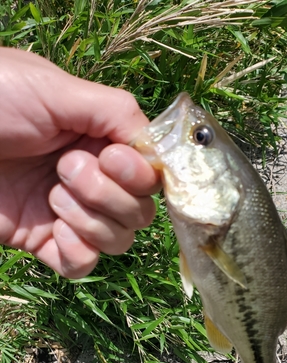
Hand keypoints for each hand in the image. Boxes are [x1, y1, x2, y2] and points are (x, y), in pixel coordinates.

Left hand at [0, 48, 159, 277]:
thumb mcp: (56, 90)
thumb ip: (116, 112)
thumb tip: (157, 148)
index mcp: (103, 143)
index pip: (152, 176)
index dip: (139, 175)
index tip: (109, 157)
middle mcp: (95, 181)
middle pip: (141, 213)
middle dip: (108, 195)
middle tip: (64, 169)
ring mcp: (72, 215)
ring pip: (119, 241)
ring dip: (90, 221)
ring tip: (51, 195)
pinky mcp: (46, 242)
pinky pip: (84, 265)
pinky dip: (75, 253)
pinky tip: (50, 230)